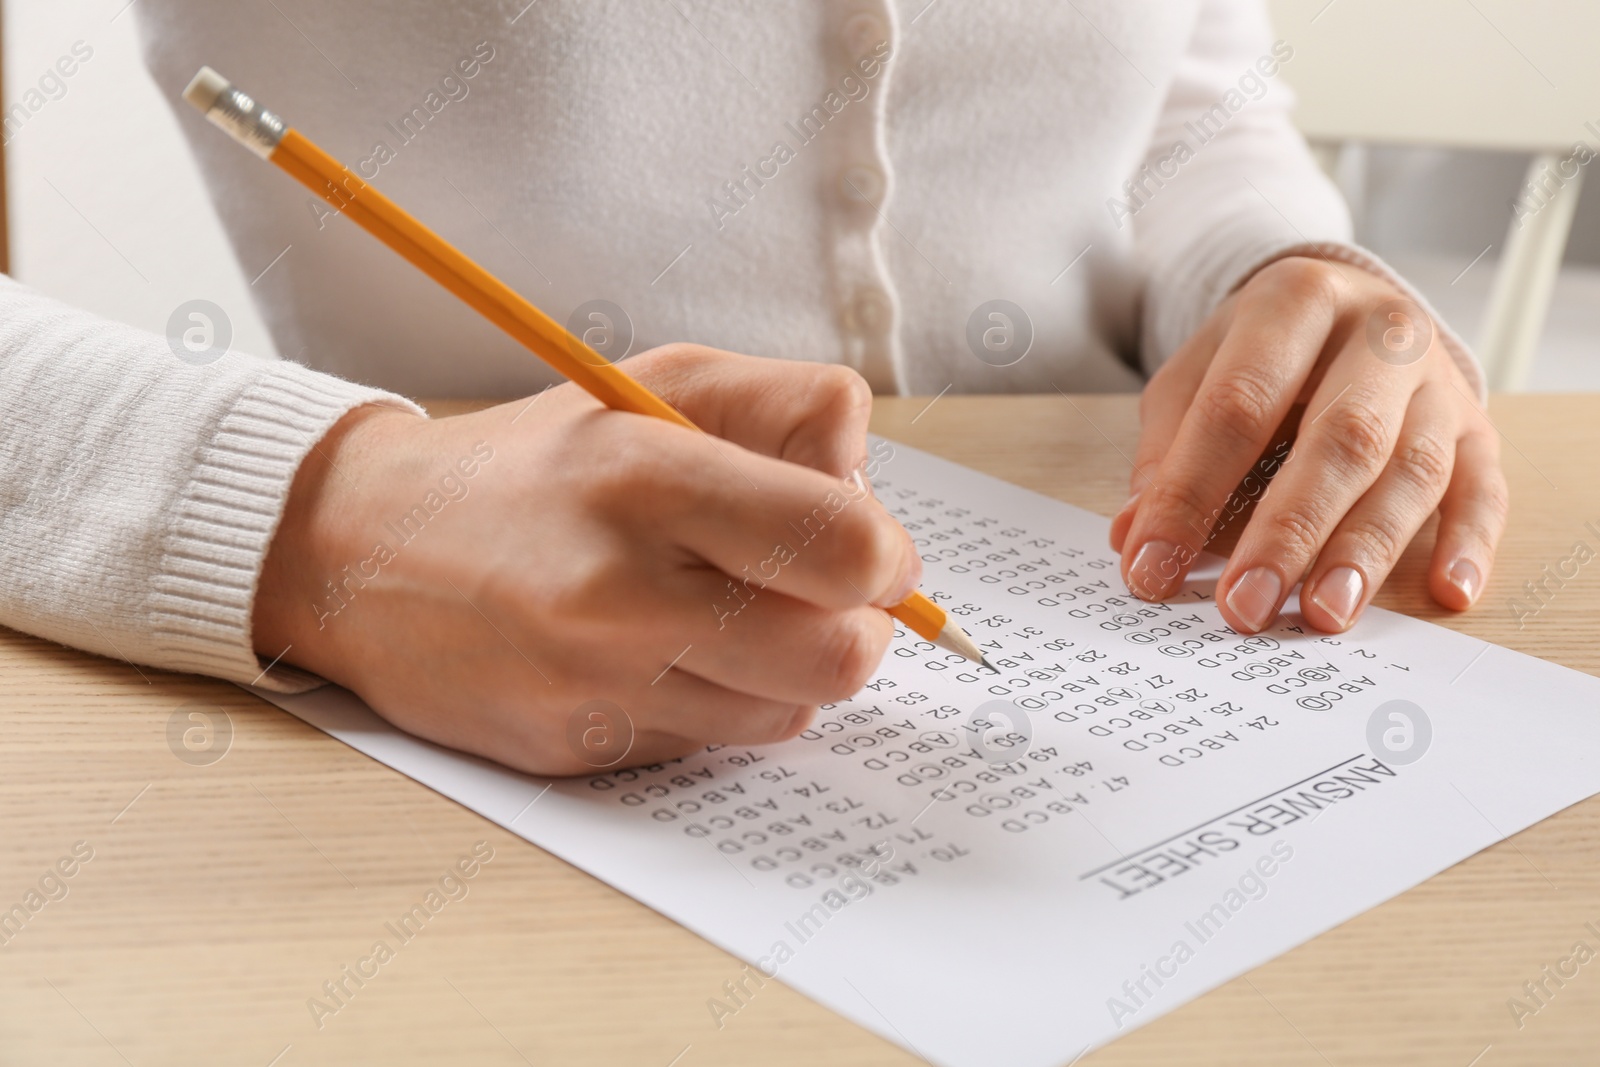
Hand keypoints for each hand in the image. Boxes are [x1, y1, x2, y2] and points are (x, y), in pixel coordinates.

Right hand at [252, 345, 919, 775]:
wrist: (364, 551)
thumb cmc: (536, 464)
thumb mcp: (659, 385)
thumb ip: (792, 410)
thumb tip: (873, 494)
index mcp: (648, 478)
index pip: (846, 549)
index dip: (886, 555)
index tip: (868, 548)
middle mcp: (620, 592)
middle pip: (839, 657)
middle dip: (855, 625)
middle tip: (816, 592)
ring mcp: (595, 685)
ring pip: (788, 713)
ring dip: (787, 668)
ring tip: (727, 612)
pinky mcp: (576, 751)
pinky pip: (713, 746)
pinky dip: (719, 702)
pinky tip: (664, 653)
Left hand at [1111, 256, 1507, 633]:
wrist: (1348, 308)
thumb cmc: (1261, 357)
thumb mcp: (1197, 376)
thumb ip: (1166, 452)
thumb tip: (1134, 536)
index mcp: (1295, 303)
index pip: (1237, 406)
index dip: (1189, 491)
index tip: (1153, 566)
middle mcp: (1381, 335)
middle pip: (1341, 438)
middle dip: (1288, 532)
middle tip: (1244, 607)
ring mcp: (1439, 382)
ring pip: (1413, 470)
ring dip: (1366, 550)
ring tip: (1323, 614)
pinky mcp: (1479, 427)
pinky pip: (1485, 488)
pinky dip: (1469, 543)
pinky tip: (1448, 593)